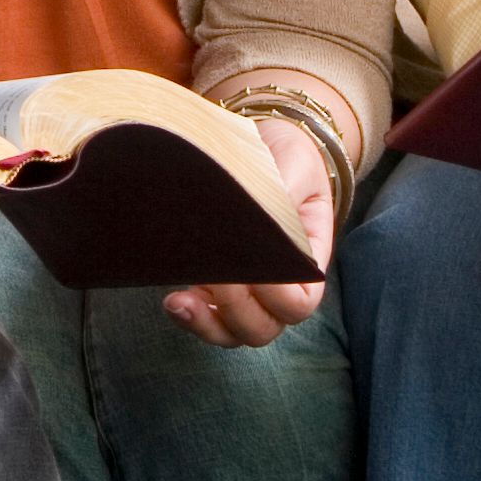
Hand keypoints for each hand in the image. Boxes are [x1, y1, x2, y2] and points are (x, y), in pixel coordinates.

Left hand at [162, 117, 334, 347]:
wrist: (266, 148)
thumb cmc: (286, 160)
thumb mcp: (293, 166)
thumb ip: (282, 193)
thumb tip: (253, 214)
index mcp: (307, 261)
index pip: (299, 302)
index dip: (275, 295)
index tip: (249, 267)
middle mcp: (279, 287)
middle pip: (264, 328)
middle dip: (236, 312)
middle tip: (215, 277)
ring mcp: (246, 293)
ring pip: (232, 332)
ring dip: (206, 325)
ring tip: (179, 302)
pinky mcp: (214, 288)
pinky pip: (206, 320)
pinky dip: (189, 317)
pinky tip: (173, 299)